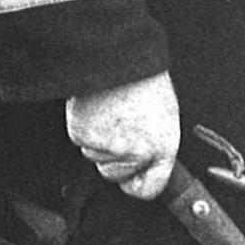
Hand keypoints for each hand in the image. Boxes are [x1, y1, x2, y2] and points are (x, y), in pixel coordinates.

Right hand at [66, 72, 180, 199]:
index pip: (149, 189)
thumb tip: (144, 168)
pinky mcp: (84, 134)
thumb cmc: (143, 81)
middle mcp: (138, 153)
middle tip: (119, 126)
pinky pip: (80, 141)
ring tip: (111, 112)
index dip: (137, 184)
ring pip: (95, 157)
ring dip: (99, 139)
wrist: (118, 55)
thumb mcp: (163, 118)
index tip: (132, 179)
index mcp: (163, 148)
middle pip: (114, 175)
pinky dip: (84, 126)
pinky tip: (97, 108)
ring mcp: (109, 146)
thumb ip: (154, 148)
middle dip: (113, 157)